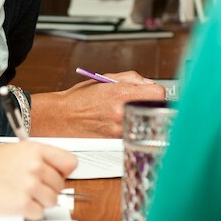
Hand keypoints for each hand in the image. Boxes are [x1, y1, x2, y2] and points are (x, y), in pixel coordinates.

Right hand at [0, 142, 76, 220]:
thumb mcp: (14, 150)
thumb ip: (38, 156)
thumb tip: (61, 169)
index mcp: (34, 150)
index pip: (69, 161)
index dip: (64, 171)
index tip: (59, 175)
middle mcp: (34, 166)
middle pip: (60, 184)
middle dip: (47, 188)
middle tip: (28, 187)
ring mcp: (29, 186)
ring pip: (52, 201)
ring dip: (40, 201)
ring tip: (21, 195)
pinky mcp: (22, 205)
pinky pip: (40, 214)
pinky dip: (30, 212)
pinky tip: (16, 203)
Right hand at [29, 71, 165, 137]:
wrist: (62, 118)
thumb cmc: (80, 98)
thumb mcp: (106, 79)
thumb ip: (131, 78)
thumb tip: (149, 83)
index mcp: (121, 94)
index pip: (159, 93)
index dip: (157, 91)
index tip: (153, 92)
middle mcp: (123, 114)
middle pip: (156, 109)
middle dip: (151, 104)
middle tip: (141, 102)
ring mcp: (121, 130)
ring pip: (146, 122)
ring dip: (141, 117)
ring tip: (127, 112)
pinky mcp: (117, 141)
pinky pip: (134, 133)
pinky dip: (131, 127)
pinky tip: (120, 122)